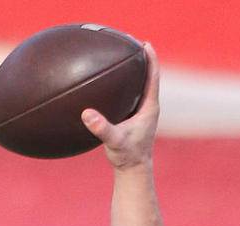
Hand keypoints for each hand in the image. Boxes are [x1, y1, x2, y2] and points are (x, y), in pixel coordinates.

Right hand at [81, 42, 160, 170]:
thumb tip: (87, 114)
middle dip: (141, 59)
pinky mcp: (133, 116)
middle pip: (148, 76)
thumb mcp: (114, 141)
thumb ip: (103, 128)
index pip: (152, 78)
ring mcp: (141, 111)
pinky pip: (130, 93)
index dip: (150, 60)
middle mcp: (148, 106)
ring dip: (133, 70)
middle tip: (130, 41)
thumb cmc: (127, 156)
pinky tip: (110, 79)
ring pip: (140, 84)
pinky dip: (123, 83)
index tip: (145, 44)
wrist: (133, 169)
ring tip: (122, 54)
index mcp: (149, 108)